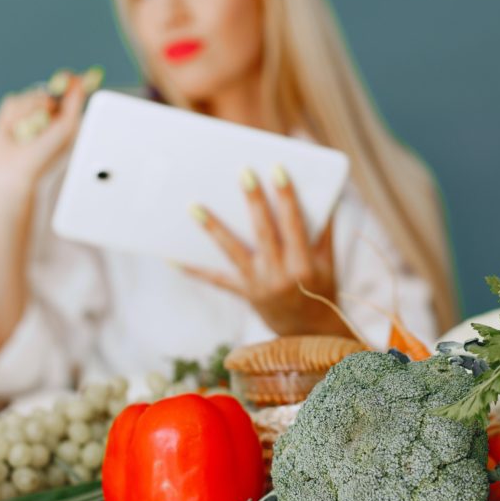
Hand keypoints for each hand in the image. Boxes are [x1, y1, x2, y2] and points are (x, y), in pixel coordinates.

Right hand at [0, 69, 93, 196]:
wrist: (16, 170)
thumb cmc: (45, 154)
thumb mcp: (67, 127)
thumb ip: (74, 103)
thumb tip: (78, 81)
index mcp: (64, 116)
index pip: (68, 91)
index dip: (69, 82)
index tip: (69, 78)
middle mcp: (46, 112)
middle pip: (48, 89)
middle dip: (46, 100)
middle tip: (48, 111)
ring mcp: (27, 112)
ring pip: (30, 95)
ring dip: (30, 112)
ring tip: (30, 131)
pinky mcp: (9, 114)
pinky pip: (13, 100)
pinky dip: (15, 115)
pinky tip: (15, 130)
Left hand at [182, 166, 352, 337]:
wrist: (308, 331)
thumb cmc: (321, 285)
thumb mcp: (328, 260)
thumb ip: (324, 227)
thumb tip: (326, 191)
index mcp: (304, 265)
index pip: (294, 225)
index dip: (287, 198)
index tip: (278, 169)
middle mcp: (280, 275)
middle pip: (263, 233)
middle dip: (253, 202)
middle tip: (243, 172)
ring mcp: (258, 285)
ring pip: (232, 252)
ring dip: (212, 229)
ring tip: (193, 206)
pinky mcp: (243, 293)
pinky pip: (215, 279)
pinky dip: (194, 269)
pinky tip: (171, 256)